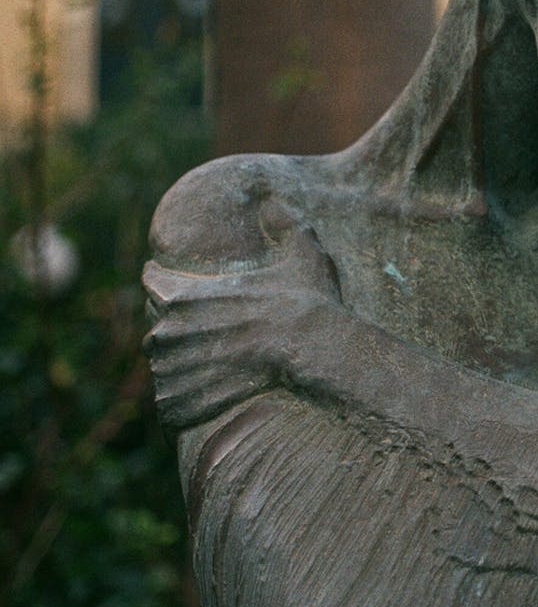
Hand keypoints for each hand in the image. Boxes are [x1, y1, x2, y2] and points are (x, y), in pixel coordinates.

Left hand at [143, 201, 342, 429]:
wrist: (315, 349)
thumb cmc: (309, 301)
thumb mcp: (302, 251)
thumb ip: (284, 224)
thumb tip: (272, 201)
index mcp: (186, 294)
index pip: (152, 283)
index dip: (162, 282)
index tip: (173, 288)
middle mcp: (170, 331)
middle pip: (158, 332)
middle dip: (178, 336)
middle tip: (206, 343)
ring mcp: (173, 369)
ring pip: (162, 370)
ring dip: (180, 373)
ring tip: (209, 376)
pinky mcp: (181, 401)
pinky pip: (167, 405)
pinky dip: (181, 405)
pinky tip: (204, 402)